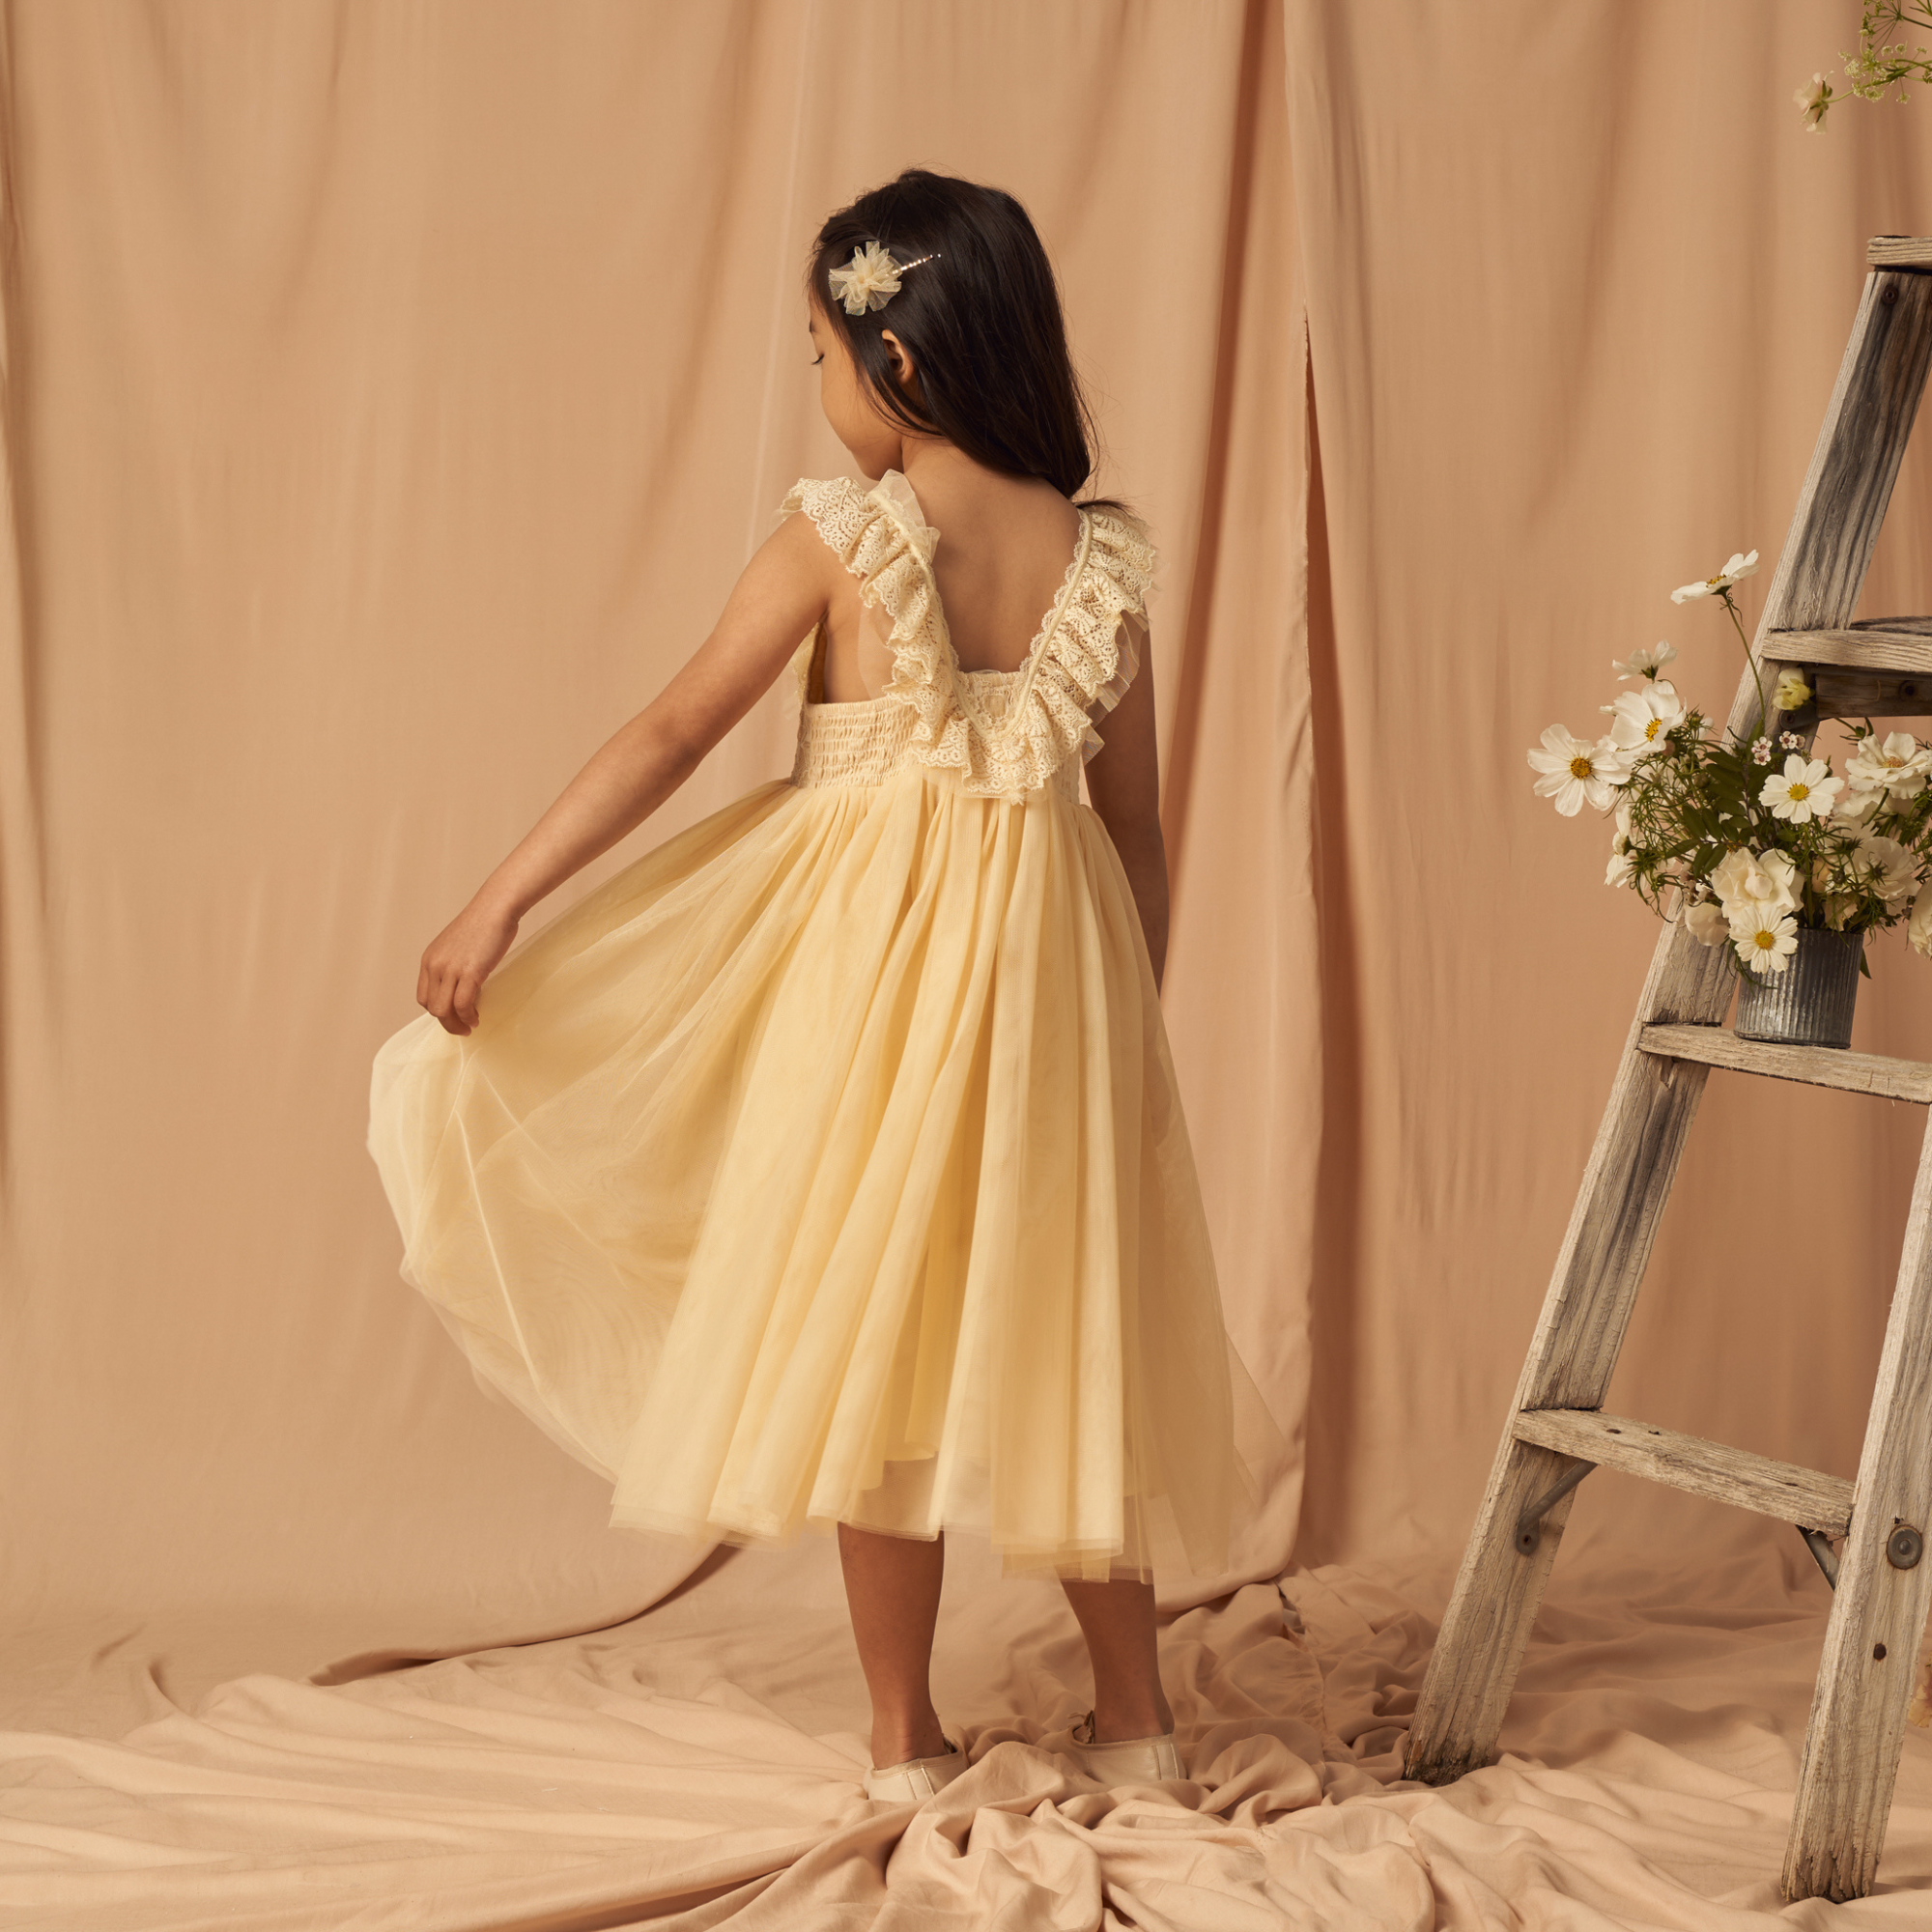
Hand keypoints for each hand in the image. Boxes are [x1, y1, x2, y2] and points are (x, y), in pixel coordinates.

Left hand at [417, 897, 519, 1035]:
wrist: (496, 908)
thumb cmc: (483, 924)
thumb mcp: (457, 946)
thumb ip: (453, 966)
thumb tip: (462, 987)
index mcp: (429, 960)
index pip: (423, 997)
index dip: (437, 1011)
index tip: (452, 1016)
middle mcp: (435, 966)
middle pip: (432, 1007)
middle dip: (446, 1023)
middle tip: (463, 1028)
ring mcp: (451, 969)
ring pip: (443, 1010)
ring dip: (456, 1024)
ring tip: (470, 1026)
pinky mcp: (469, 972)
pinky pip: (463, 1004)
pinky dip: (468, 1016)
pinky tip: (476, 1018)